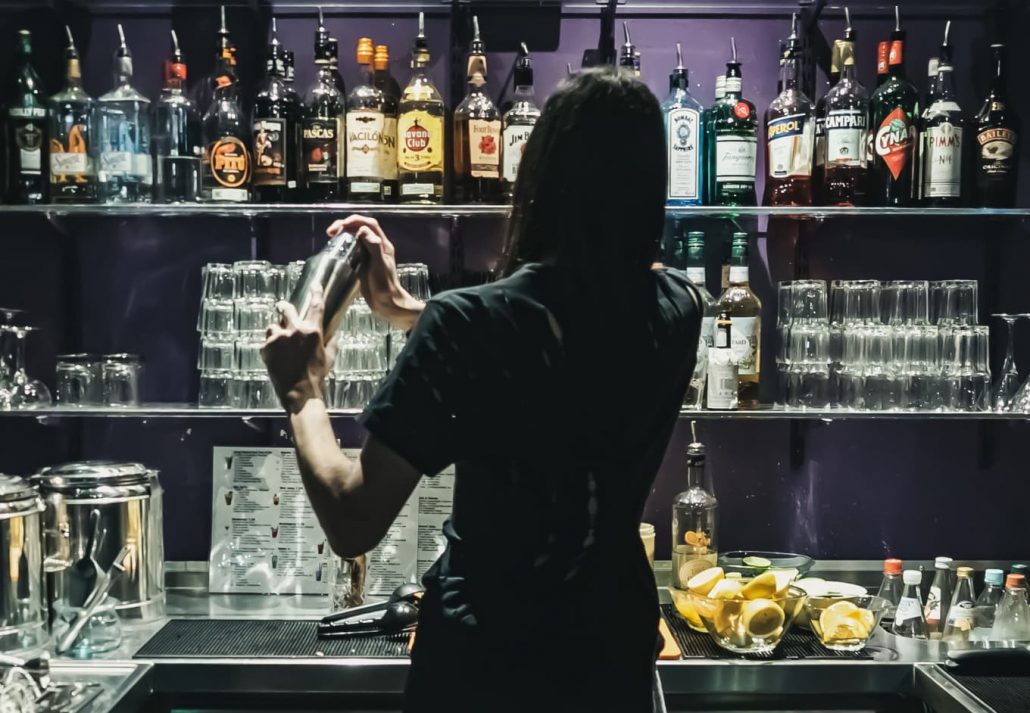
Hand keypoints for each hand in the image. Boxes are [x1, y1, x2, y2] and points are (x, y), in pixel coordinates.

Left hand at [262, 285, 336, 413]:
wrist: (299, 391)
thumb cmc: (317, 375)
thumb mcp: (330, 357)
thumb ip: (331, 342)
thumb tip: (333, 334)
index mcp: (312, 331)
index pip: (316, 305)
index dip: (316, 292)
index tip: (315, 284)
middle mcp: (295, 330)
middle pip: (287, 309)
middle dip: (283, 307)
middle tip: (282, 307)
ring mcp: (279, 338)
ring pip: (273, 326)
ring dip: (276, 331)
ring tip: (279, 343)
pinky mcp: (266, 347)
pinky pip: (267, 341)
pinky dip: (270, 346)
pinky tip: (276, 357)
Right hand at [326, 215, 423, 331]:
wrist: (387, 303)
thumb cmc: (385, 286)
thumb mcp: (379, 265)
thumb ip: (374, 247)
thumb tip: (363, 230)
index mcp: (382, 244)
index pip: (370, 224)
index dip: (355, 220)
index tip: (342, 225)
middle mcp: (377, 246)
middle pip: (362, 227)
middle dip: (346, 225)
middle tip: (331, 231)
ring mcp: (370, 254)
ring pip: (356, 236)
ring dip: (344, 233)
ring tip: (331, 236)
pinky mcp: (364, 262)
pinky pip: (354, 247)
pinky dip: (344, 244)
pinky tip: (336, 248)